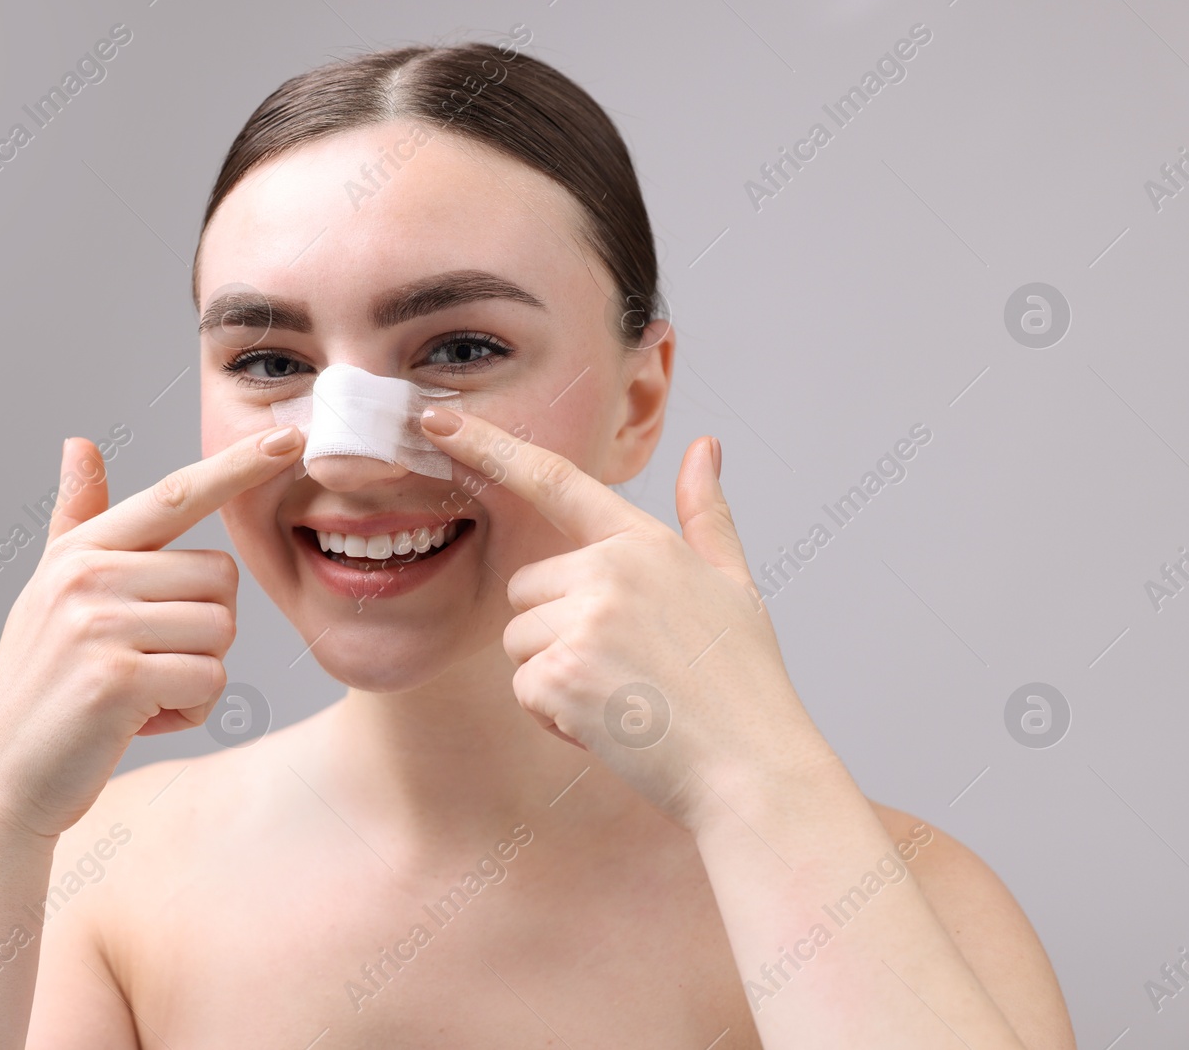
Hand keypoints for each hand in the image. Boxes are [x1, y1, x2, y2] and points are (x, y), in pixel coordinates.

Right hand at [0, 426, 303, 841]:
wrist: (0, 782)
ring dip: (196, 675)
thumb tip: (79, 443)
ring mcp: (98, 625)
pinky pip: (210, 681)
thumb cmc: (42, 689)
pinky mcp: (118, 678)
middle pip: (221, 578)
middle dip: (203, 631)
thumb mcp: (51, 594)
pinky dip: (189, 711)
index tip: (289, 436)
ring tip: (138, 694)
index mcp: (79, 551)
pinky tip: (139, 722)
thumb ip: (76, 520)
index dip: (236, 466)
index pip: (174, 494)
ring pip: (221, 631)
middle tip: (144, 665)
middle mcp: (85, 576)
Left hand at [419, 408, 825, 834]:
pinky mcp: (562, 675)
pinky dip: (556, 716)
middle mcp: (608, 571)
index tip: (437, 419)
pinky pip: (524, 689)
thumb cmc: (743, 682)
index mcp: (642, 541)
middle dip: (555, 631)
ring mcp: (583, 622)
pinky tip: (610, 726)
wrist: (751, 767)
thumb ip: (706, 514)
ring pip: (519, 642)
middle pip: (526, 590)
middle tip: (623, 669)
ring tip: (622, 698)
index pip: (552, 479)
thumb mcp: (732, 584)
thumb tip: (706, 448)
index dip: (488, 446)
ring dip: (554, 677)